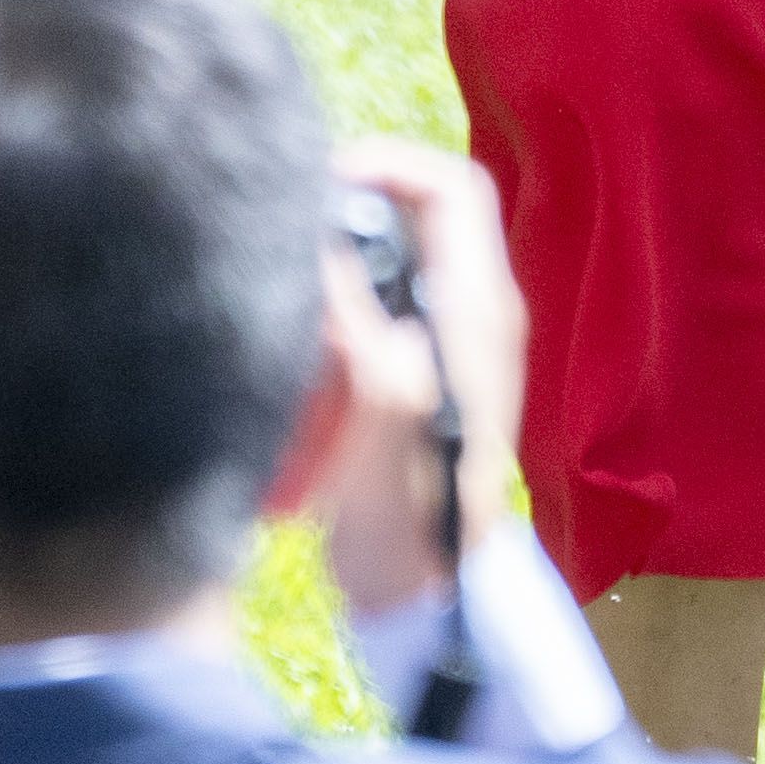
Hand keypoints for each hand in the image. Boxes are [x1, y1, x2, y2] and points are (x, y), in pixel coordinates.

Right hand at [305, 142, 527, 619]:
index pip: (452, 186)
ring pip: (384, 262)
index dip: (390, 163)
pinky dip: (327, 315)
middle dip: (349, 213)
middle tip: (290, 232)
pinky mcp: (408, 380)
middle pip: (413, 217)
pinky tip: (293, 346)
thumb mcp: (382, 399)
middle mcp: (469, 315)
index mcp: (480, 307)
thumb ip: (356, 311)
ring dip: (333, 266)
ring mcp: (440, 347)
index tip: (323, 182)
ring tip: (284, 288)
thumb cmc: (411, 506)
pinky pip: (366, 312)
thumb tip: (323, 236)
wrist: (419, 600)